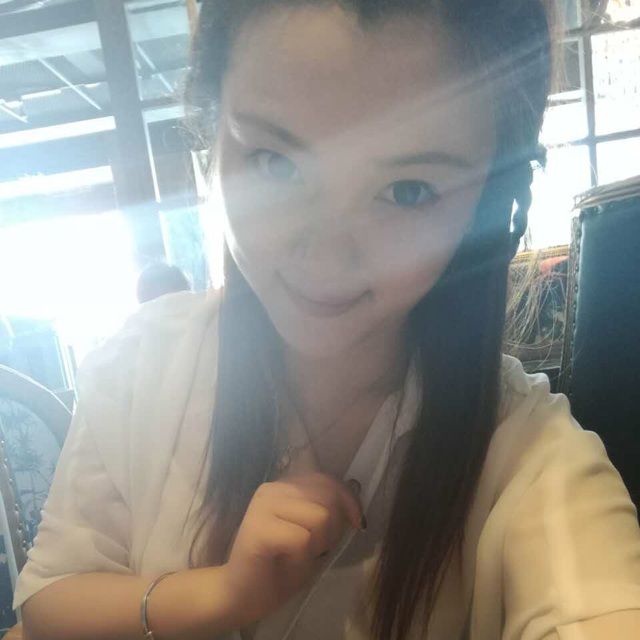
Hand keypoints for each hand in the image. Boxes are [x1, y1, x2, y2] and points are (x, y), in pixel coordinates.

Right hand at [221, 472, 363, 626]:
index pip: (326, 480)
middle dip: (334, 529)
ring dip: (319, 544)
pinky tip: (286, 563)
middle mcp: (272, 489)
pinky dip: (303, 558)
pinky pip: (303, 539)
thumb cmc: (279, 567)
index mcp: (284, 486)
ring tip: (300, 555)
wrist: (241, 597)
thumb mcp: (313, 534)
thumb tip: (355, 486)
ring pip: (320, 517)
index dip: (349, 500)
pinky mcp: (258, 529)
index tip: (358, 523)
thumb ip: (329, 509)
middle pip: (328, 498)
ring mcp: (263, 506)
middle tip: (317, 550)